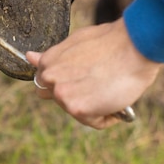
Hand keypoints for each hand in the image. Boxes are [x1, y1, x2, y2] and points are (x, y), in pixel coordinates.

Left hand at [26, 18, 162, 128]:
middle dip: (77, 96)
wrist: (134, 46)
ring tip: (109, 88)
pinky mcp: (76, 108)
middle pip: (59, 100)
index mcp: (47, 62)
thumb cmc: (110, 42)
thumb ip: (53, 56)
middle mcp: (49, 78)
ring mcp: (61, 94)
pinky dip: (107, 116)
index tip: (85, 79)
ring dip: (93, 106)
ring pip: (77, 111)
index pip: (47, 84)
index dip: (69, 83)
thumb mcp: (74, 43)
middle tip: (98, 84)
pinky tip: (115, 100)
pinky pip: (94, 122)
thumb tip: (29, 56)